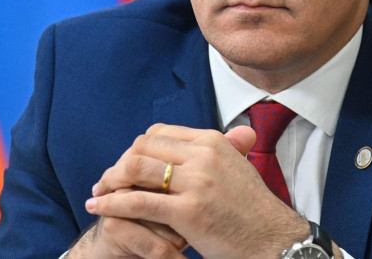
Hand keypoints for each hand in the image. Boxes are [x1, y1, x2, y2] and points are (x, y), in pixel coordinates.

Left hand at [86, 124, 309, 257]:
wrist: (272, 239)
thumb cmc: (253, 210)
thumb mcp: (237, 168)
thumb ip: (213, 152)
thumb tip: (190, 146)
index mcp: (213, 141)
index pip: (160, 132)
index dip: (137, 148)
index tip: (127, 164)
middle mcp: (203, 155)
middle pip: (143, 146)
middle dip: (120, 163)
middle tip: (107, 180)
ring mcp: (196, 182)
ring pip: (136, 168)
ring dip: (110, 180)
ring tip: (98, 193)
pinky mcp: (188, 210)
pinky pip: (138, 201)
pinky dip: (113, 203)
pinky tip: (99, 207)